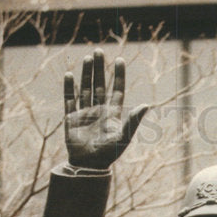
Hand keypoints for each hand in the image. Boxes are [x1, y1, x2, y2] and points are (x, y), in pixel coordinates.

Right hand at [63, 49, 148, 169]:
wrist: (89, 166)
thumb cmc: (108, 154)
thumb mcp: (124, 136)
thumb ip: (134, 121)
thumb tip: (147, 105)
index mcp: (113, 114)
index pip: (117, 90)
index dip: (119, 75)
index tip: (119, 59)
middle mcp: (99, 111)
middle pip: (100, 84)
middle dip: (100, 68)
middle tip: (99, 50)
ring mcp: (85, 113)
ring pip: (86, 88)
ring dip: (86, 73)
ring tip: (87, 57)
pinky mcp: (72, 118)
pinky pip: (70, 100)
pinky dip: (69, 88)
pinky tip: (69, 75)